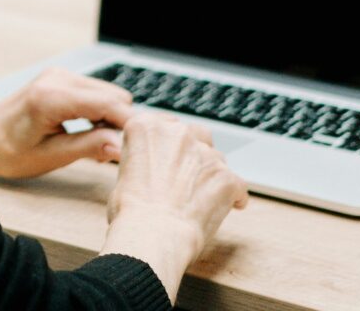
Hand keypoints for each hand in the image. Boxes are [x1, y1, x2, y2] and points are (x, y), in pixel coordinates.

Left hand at [0, 69, 132, 177]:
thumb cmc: (7, 149)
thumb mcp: (48, 157)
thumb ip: (86, 148)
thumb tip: (121, 146)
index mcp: (52, 97)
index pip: (110, 105)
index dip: (128, 127)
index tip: (137, 150)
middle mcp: (58, 78)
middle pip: (116, 97)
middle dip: (120, 125)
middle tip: (110, 154)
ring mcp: (60, 75)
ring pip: (110, 93)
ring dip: (111, 119)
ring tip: (96, 146)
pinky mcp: (62, 78)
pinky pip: (97, 92)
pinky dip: (101, 112)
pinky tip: (88, 132)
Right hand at [101, 112, 248, 303]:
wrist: (153, 235)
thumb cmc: (131, 211)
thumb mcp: (123, 172)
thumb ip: (144, 159)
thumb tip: (155, 167)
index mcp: (147, 127)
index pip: (163, 124)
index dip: (166, 145)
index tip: (166, 159)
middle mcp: (178, 133)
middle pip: (194, 135)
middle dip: (191, 154)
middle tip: (182, 179)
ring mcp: (205, 154)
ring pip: (215, 159)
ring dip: (209, 174)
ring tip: (198, 200)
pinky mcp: (226, 177)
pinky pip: (236, 184)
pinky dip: (232, 196)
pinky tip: (224, 208)